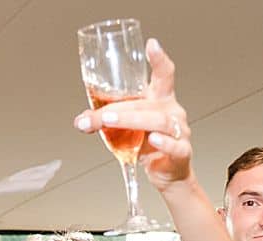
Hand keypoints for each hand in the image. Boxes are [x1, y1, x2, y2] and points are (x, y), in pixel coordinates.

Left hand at [74, 38, 192, 191]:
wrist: (166, 173)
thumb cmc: (148, 144)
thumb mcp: (124, 128)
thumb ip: (103, 120)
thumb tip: (81, 120)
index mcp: (160, 99)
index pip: (164, 74)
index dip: (158, 59)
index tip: (151, 45)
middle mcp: (172, 111)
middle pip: (148, 103)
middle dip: (120, 109)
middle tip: (100, 114)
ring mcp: (179, 131)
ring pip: (159, 121)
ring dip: (132, 120)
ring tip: (111, 121)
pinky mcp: (182, 152)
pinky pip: (175, 145)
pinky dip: (164, 142)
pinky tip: (154, 140)